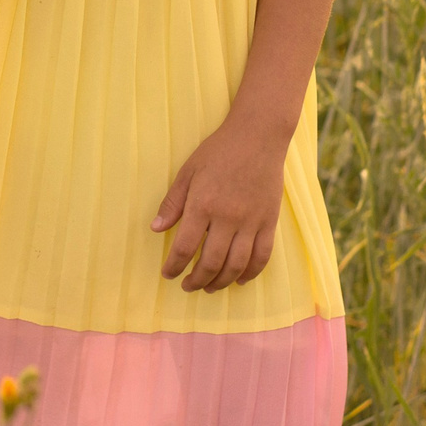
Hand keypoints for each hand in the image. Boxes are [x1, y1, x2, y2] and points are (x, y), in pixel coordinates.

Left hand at [151, 116, 286, 290]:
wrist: (258, 137)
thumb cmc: (218, 151)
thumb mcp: (188, 172)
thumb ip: (173, 203)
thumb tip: (156, 229)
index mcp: (203, 205)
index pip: (185, 247)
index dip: (174, 266)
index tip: (168, 275)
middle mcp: (227, 218)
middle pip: (211, 262)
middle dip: (197, 280)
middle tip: (188, 286)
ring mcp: (251, 222)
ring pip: (236, 265)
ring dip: (221, 282)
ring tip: (210, 287)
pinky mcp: (269, 222)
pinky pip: (262, 256)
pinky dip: (251, 273)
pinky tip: (240, 280)